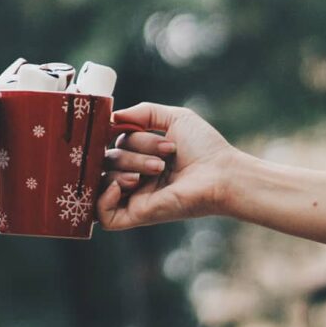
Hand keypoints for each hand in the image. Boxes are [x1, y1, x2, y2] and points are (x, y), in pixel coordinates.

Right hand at [97, 102, 234, 229]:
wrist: (223, 174)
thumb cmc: (205, 148)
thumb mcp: (175, 118)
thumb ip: (143, 112)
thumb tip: (111, 116)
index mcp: (141, 156)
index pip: (112, 143)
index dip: (113, 134)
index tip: (122, 127)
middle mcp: (135, 177)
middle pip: (108, 159)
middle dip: (133, 150)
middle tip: (165, 155)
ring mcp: (134, 196)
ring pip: (104, 179)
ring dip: (127, 167)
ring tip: (158, 169)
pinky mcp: (137, 214)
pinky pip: (102, 214)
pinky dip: (104, 197)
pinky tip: (126, 184)